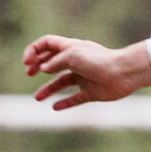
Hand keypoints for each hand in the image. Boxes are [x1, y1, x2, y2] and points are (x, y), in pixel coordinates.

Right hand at [23, 34, 150, 108]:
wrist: (123, 74)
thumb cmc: (98, 61)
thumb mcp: (72, 56)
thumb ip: (55, 62)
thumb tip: (42, 68)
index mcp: (71, 48)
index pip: (47, 44)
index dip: (34, 51)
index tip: (27, 62)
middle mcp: (76, 61)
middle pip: (52, 62)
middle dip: (38, 66)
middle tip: (29, 73)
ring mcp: (83, 76)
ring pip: (61, 82)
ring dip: (48, 89)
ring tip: (37, 98)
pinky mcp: (91, 91)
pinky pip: (75, 98)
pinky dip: (65, 103)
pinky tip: (55, 107)